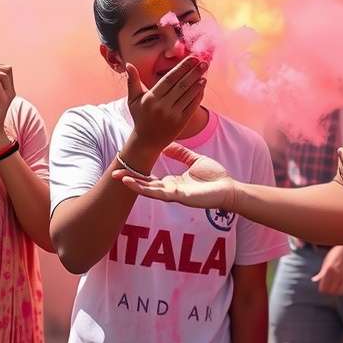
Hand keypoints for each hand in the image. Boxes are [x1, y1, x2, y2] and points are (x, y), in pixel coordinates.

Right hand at [112, 143, 236, 210]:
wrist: (228, 188)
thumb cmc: (214, 177)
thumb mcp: (194, 160)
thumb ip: (181, 153)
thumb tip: (167, 145)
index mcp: (172, 182)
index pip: (150, 178)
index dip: (137, 172)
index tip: (124, 165)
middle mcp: (170, 189)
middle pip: (145, 185)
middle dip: (129, 179)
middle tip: (113, 173)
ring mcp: (173, 194)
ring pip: (149, 190)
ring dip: (134, 184)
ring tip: (119, 177)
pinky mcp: (178, 196)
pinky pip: (158, 193)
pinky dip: (145, 188)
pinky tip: (135, 184)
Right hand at [126, 56, 207, 150]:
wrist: (146, 142)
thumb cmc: (140, 117)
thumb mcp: (133, 100)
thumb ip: (132, 81)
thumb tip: (128, 64)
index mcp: (151, 98)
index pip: (169, 79)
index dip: (181, 67)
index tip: (191, 58)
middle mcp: (162, 106)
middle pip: (181, 85)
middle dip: (193, 72)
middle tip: (203, 61)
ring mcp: (172, 115)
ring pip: (188, 95)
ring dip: (198, 81)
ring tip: (204, 69)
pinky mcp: (181, 123)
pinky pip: (192, 106)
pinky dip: (198, 95)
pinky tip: (202, 85)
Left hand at [311, 245, 342, 295]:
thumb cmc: (338, 252)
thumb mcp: (328, 260)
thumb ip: (322, 272)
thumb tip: (314, 280)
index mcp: (329, 269)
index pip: (323, 288)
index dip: (323, 289)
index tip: (324, 287)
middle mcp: (337, 273)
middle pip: (331, 291)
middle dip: (330, 291)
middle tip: (330, 287)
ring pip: (340, 292)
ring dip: (338, 291)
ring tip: (337, 287)